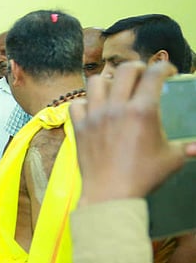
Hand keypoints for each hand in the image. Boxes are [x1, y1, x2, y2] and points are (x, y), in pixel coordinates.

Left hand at [71, 61, 195, 204]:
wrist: (110, 195)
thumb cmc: (144, 177)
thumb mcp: (173, 159)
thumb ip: (188, 146)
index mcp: (143, 111)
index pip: (154, 74)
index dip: (164, 67)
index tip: (167, 72)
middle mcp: (117, 108)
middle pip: (125, 70)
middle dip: (137, 68)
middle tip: (142, 76)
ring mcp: (95, 116)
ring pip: (96, 82)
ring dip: (108, 81)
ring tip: (115, 88)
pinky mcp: (79, 128)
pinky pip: (77, 104)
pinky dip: (85, 102)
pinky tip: (93, 108)